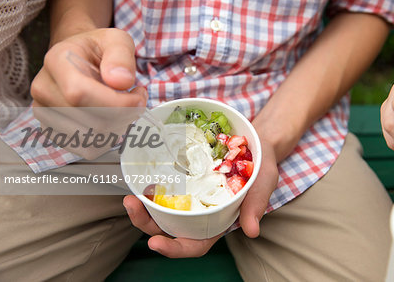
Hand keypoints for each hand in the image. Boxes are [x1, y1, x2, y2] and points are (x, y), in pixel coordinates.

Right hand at [30, 28, 146, 158]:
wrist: (78, 57)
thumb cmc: (97, 49)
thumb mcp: (116, 40)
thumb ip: (121, 56)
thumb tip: (121, 81)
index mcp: (56, 61)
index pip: (80, 94)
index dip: (117, 103)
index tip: (138, 95)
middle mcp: (44, 88)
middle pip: (90, 120)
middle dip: (125, 115)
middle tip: (136, 100)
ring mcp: (45, 113)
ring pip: (91, 139)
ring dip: (118, 128)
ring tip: (123, 108)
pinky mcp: (53, 131)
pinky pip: (87, 149)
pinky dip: (108, 140)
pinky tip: (112, 121)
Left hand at [123, 132, 279, 256]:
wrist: (256, 144)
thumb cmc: (261, 170)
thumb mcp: (262, 185)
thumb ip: (256, 206)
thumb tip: (252, 231)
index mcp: (216, 223)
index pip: (193, 245)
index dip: (173, 249)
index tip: (155, 244)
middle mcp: (197, 214)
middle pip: (168, 228)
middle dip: (146, 223)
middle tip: (132, 204)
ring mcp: (188, 196)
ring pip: (159, 210)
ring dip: (142, 206)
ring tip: (131, 194)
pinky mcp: (182, 178)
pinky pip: (162, 187)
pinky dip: (149, 184)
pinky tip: (139, 176)